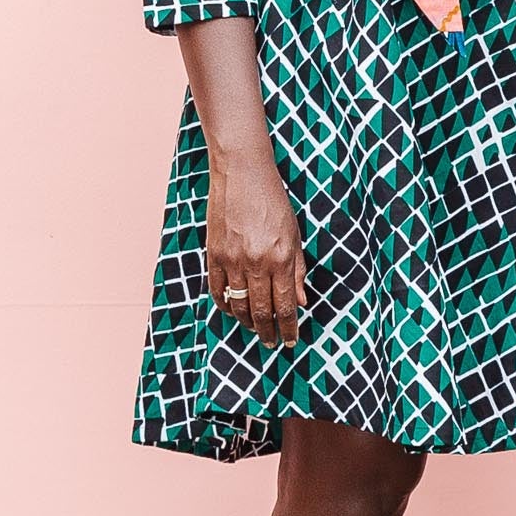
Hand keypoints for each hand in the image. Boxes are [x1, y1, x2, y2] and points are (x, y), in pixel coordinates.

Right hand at [204, 151, 307, 347]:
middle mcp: (256, 263)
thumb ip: (297, 270)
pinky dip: (225, 305)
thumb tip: (301, 302)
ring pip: (238, 305)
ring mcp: (232, 260)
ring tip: (254, 328)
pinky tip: (233, 310)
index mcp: (281, 258)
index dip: (288, 328)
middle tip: (271, 342)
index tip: (290, 340)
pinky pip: (217, 291)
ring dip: (247, 322)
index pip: (285, 306)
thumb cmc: (273, 200)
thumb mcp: (295, 234)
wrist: (242, 173)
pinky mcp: (214, 254)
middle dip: (267, 332)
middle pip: (261, 312)